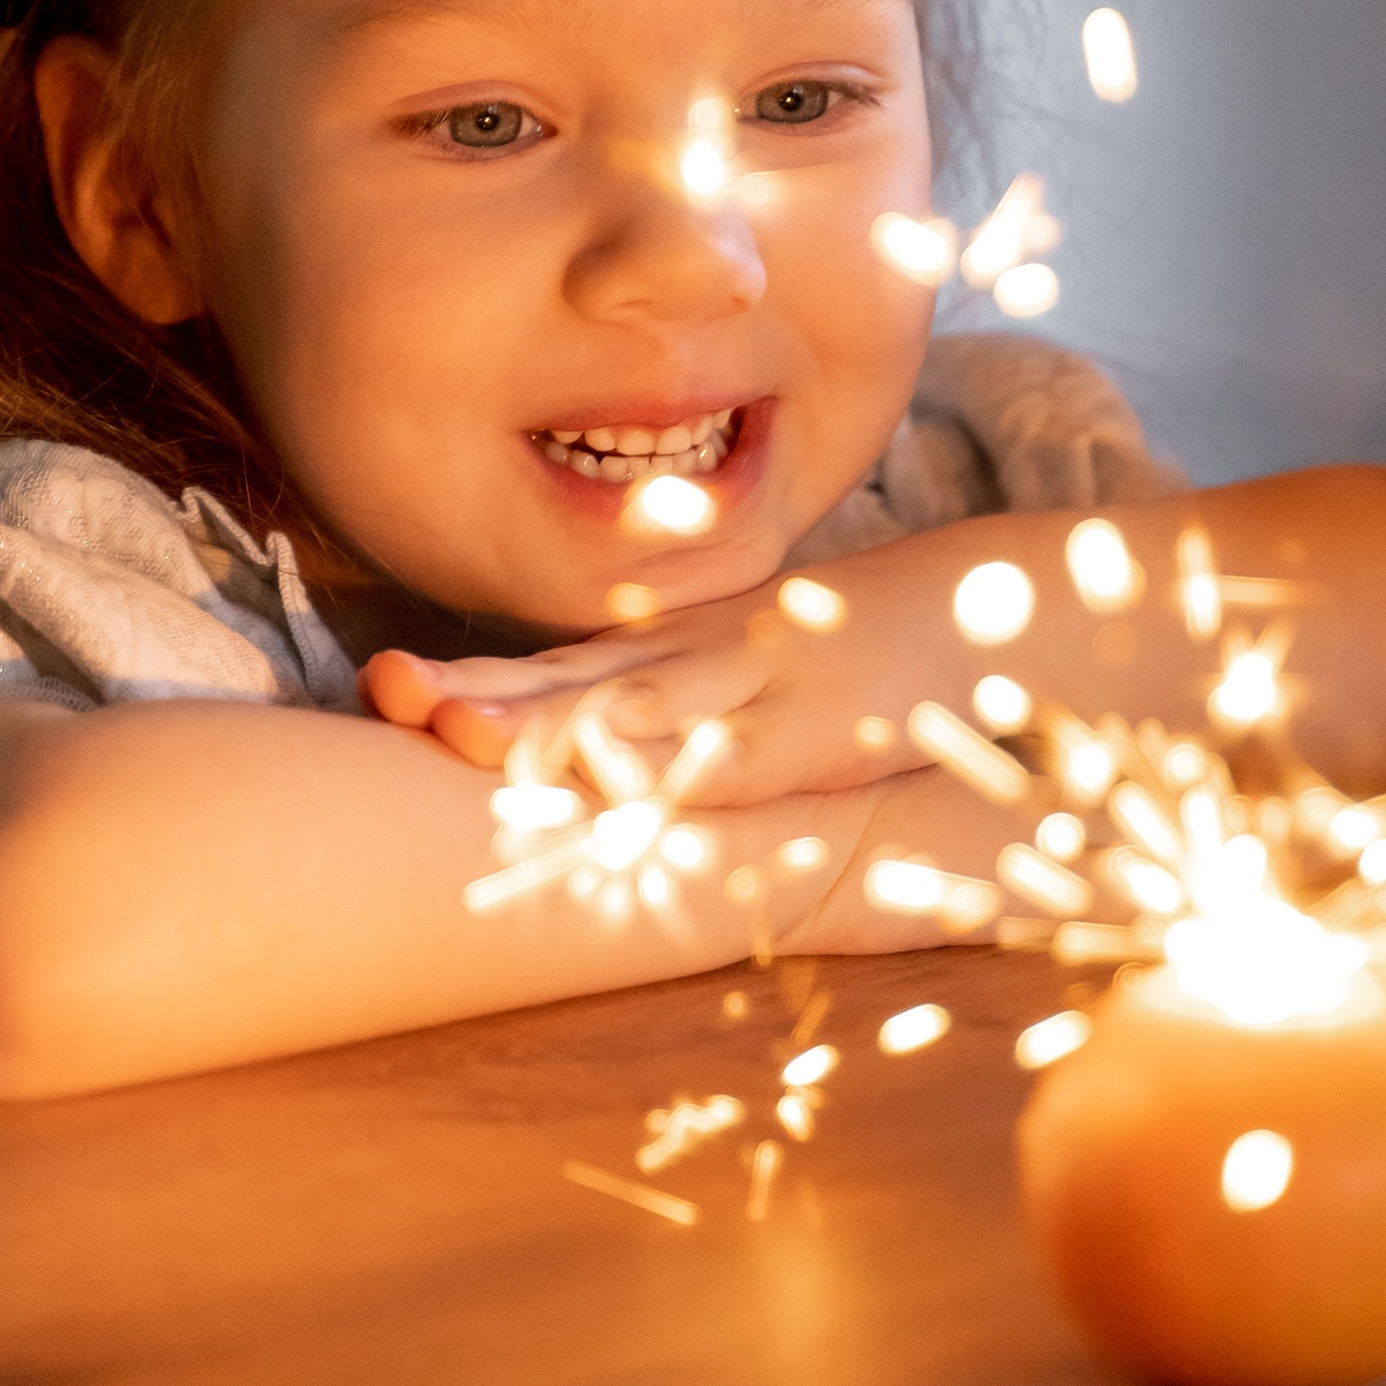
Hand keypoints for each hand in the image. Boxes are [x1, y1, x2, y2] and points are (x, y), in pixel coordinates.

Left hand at [361, 532, 968, 803]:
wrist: (1000, 606)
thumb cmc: (872, 649)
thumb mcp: (768, 671)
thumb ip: (691, 704)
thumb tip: (604, 755)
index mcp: (685, 652)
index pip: (559, 667)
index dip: (472, 677)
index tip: (385, 689)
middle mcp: (706, 660)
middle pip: (572, 678)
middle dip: (478, 690)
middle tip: (387, 694)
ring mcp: (762, 685)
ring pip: (637, 708)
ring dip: (549, 722)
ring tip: (462, 733)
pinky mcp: (823, 721)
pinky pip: (741, 750)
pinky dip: (677, 763)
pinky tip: (623, 779)